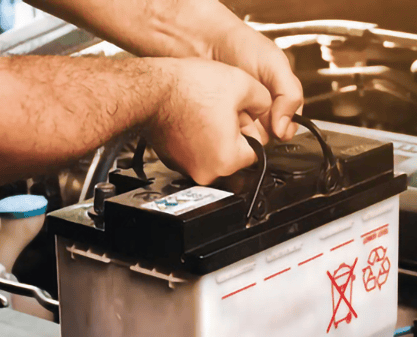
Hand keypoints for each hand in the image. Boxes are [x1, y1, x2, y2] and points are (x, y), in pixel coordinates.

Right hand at [146, 58, 271, 184]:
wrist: (150, 89)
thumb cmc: (188, 88)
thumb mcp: (242, 84)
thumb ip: (265, 100)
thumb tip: (266, 108)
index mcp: (228, 160)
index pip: (257, 150)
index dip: (252, 128)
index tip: (242, 114)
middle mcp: (207, 172)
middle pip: (234, 154)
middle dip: (233, 132)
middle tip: (222, 110)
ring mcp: (187, 168)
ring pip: (214, 153)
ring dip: (215, 135)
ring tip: (205, 111)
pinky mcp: (173, 160)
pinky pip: (195, 151)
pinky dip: (197, 137)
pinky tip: (192, 116)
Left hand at [210, 19, 303, 140]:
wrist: (207, 41)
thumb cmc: (243, 47)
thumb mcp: (275, 65)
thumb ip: (289, 94)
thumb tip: (284, 130)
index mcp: (281, 99)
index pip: (289, 126)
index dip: (283, 130)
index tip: (275, 127)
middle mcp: (263, 111)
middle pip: (268, 136)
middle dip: (261, 130)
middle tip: (252, 114)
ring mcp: (242, 117)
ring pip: (248, 139)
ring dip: (243, 130)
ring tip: (236, 111)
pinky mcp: (222, 121)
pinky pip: (227, 135)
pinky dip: (225, 128)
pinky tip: (221, 115)